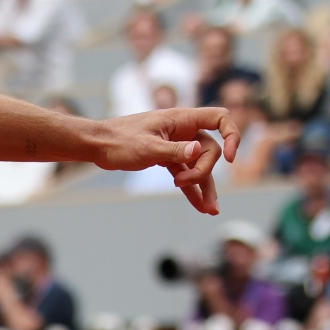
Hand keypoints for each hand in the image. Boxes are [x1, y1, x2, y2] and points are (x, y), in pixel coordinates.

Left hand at [86, 105, 236, 213]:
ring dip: (204, 187)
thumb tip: (198, 150)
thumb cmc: (118, 141)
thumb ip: (173, 150)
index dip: (232, 135)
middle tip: (181, 183)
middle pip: (210, 150)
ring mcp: (176, 145)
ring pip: (199, 166)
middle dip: (203, 171)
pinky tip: (200, 206)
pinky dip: (192, 190)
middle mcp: (183, 130)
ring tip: (210, 211)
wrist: (97, 146)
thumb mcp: (147, 148)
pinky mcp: (166, 158)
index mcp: (181, 119)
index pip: (219, 118)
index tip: (230, 158)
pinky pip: (185, 174)